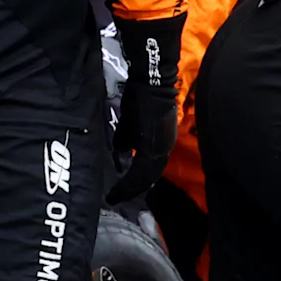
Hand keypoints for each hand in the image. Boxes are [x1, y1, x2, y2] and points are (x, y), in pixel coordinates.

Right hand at [104, 15, 184, 201]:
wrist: (151, 82)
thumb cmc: (141, 98)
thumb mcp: (131, 123)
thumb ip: (127, 139)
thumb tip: (120, 152)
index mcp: (159, 142)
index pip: (149, 169)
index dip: (136, 182)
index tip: (121, 192)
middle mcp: (164, 147)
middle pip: (148, 177)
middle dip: (132, 189)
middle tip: (117, 198)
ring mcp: (161, 146)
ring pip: (146, 176)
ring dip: (131, 187)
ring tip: (116, 196)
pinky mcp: (155, 145)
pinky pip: (142, 170)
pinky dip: (131, 181)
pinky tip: (120, 188)